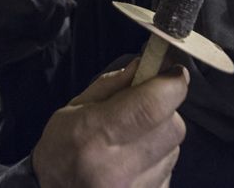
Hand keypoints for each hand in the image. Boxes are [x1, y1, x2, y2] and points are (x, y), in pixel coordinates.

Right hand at [33, 58, 188, 187]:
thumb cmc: (60, 152)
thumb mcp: (73, 109)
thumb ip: (111, 85)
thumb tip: (145, 64)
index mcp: (95, 135)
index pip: (152, 105)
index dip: (171, 84)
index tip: (173, 72)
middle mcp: (119, 167)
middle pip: (171, 126)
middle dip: (165, 110)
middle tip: (143, 109)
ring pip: (174, 148)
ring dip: (161, 136)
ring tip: (132, 140)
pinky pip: (169, 170)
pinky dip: (158, 159)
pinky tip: (134, 162)